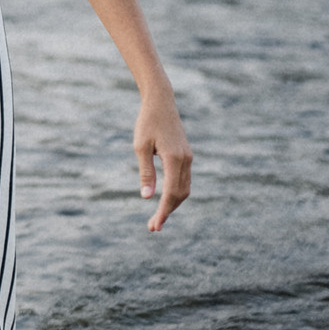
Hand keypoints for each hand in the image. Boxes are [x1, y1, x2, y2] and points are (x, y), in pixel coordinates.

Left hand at [135, 93, 192, 230]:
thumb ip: (146, 173)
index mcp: (174, 158)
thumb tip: (147, 198)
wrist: (160, 102)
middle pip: (180, 195)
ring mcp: (188, 158)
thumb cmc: (147, 122)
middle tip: (152, 227)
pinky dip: (176, 194)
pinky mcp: (186, 156)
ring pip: (184, 189)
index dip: (163, 212)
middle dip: (167, 212)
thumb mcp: (140, 147)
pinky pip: (184, 181)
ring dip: (172, 205)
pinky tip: (165, 201)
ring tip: (157, 217)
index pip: (171, 193)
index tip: (154, 226)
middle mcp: (185, 160)